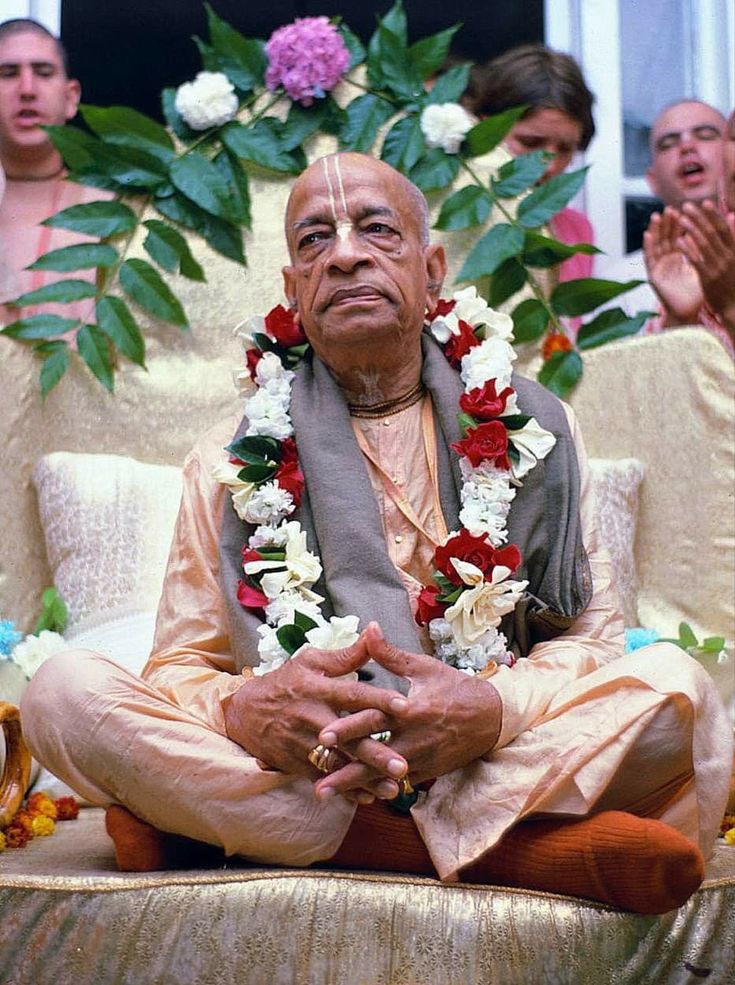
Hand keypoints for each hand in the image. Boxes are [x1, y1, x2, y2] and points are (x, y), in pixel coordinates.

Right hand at [222, 631, 408, 791]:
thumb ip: (346, 654)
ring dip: (366, 777)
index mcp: (319, 690)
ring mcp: (304, 744)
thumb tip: (374, 632)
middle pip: (349, 737)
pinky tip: (368, 796)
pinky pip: (324, 778)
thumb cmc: (285, 682)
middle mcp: (313, 719)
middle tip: (403, 765)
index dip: (379, 700)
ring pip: (339, 763)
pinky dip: (345, 789)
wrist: (245, 712)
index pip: (353, 695)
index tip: (405, 707)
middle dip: (376, 753)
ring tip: (393, 788)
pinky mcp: (298, 763)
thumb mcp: (310, 662)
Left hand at [313, 623, 501, 799]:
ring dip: (352, 785)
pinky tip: (349, 796)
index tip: (322, 735)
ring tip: (323, 792)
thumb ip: (390, 654)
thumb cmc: (455, 688)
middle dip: (344, 768)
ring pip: (380, 776)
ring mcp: (420, 759)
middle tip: (316, 778)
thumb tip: (368, 628)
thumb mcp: (424, 667)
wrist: (491, 718)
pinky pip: (395, 784)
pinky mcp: (425, 773)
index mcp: (410, 710)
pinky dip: (372, 789)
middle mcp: (413, 739)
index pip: (374, 719)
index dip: (348, 727)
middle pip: (373, 756)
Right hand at [643, 207, 702, 324]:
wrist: (689, 312)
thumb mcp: (703, 265)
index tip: (684, 208)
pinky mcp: (653, 276)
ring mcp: (658, 267)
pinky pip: (649, 259)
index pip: (678, 235)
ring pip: (655, 245)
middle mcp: (667, 260)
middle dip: (667, 223)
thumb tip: (715, 234)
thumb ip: (705, 250)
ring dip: (655, 230)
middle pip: (666, 237)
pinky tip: (647, 234)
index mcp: (678, 257)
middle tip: (670, 208)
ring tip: (656, 216)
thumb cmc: (697, 292)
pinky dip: (647, 246)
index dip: (680, 222)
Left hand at [677, 201, 734, 332]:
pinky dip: (688, 248)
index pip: (724, 228)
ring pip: (703, 243)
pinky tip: (678, 239)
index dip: (714, 214)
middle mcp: (727, 256)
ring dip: (690, 228)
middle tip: (686, 206)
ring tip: (679, 218)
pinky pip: (696, 260)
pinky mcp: (708, 278)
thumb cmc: (733, 282)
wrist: (734, 307)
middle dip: (698, 217)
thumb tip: (732, 216)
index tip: (704, 202)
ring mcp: (718, 267)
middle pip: (712, 232)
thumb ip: (733, 239)